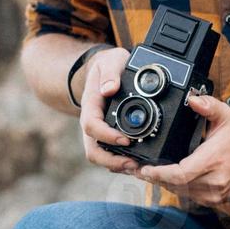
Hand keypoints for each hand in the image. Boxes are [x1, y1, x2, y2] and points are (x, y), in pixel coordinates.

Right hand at [78, 46, 137, 172]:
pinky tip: (138, 163)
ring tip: (139, 167)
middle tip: (134, 164)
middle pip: (93, 150)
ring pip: (101, 156)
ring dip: (117, 165)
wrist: (106, 69)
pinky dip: (122, 161)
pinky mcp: (108, 136)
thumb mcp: (111, 60)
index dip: (107, 136)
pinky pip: (111, 153)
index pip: (92, 125)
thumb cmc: (109, 65)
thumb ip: (110, 73)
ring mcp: (99, 131)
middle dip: (111, 161)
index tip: (126, 139)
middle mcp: (92, 122)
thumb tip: (109, 89)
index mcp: (91, 105)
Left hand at [134, 93, 229, 206]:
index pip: (180, 174)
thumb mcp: (225, 116)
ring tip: (148, 173)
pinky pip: (190, 196)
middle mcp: (215, 181)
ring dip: (164, 183)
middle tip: (137, 169)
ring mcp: (215, 194)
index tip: (144, 169)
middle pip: (176, 185)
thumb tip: (192, 99)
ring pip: (181, 192)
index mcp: (213, 161)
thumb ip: (209, 106)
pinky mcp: (215, 200)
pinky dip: (177, 188)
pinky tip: (167, 179)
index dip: (159, 173)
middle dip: (155, 177)